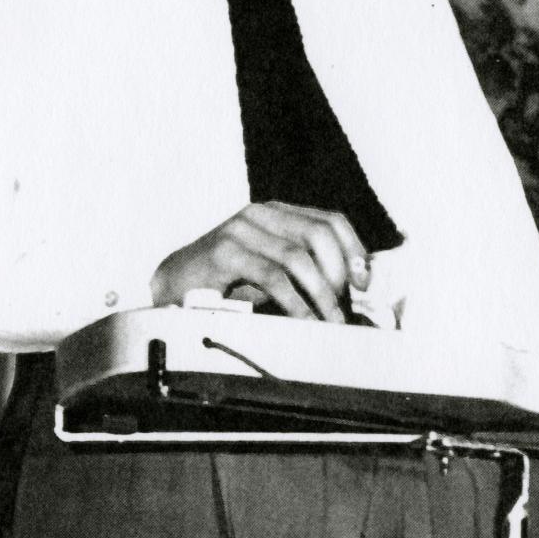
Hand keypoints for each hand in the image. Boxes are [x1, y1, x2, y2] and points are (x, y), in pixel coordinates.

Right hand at [152, 204, 368, 322]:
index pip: (330, 220)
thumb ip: (304, 270)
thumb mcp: (271, 271)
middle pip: (320, 235)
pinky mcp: (224, 252)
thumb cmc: (228, 285)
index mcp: (276, 213)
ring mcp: (240, 229)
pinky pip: (273, 278)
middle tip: (344, 310)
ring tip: (331, 324)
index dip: (354, 250)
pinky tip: (306, 323)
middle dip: (339, 276)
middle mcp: (260, 214)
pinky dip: (296, 304)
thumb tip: (352, 293)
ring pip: (298, 258)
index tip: (365, 284)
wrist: (173, 287)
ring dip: (322, 296)